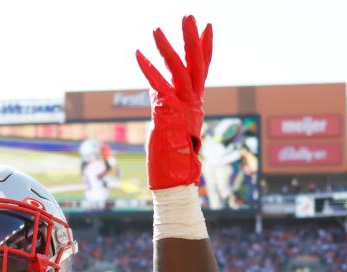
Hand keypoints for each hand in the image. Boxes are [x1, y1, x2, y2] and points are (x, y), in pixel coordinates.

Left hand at [136, 16, 212, 189]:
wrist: (175, 181)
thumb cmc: (171, 159)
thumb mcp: (169, 126)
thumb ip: (166, 105)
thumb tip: (158, 92)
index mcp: (195, 105)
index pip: (202, 71)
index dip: (205, 48)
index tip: (208, 27)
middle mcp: (193, 104)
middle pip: (196, 64)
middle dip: (192, 38)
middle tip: (189, 15)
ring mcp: (183, 109)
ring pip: (179, 71)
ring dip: (167, 49)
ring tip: (156, 29)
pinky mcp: (169, 115)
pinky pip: (158, 87)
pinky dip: (148, 70)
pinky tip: (138, 54)